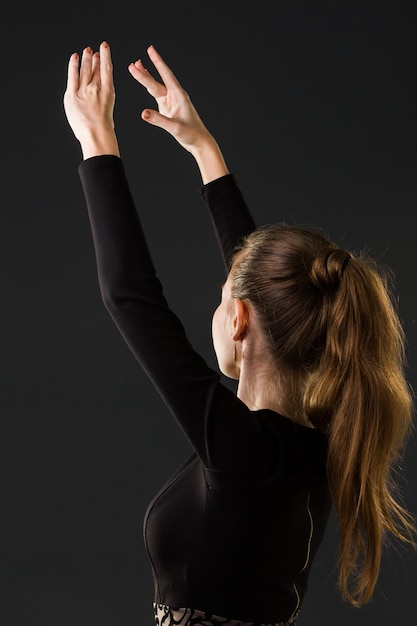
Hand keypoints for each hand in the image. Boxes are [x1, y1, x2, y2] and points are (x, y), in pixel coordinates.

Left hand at [64, 41, 118, 158]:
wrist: (96, 135)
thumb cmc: (103, 129)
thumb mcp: (109, 111)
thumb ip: (102, 100)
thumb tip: (98, 95)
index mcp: (108, 92)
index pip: (107, 69)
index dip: (105, 56)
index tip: (104, 47)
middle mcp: (96, 88)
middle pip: (95, 69)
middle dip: (95, 59)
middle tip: (94, 52)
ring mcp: (83, 90)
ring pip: (85, 70)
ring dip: (86, 59)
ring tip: (86, 52)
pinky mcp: (72, 95)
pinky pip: (72, 76)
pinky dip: (73, 65)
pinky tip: (75, 58)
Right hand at [128, 46, 213, 153]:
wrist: (199, 142)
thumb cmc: (191, 134)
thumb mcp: (175, 127)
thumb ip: (159, 120)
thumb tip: (143, 113)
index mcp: (179, 96)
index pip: (166, 75)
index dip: (157, 62)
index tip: (150, 49)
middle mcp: (175, 96)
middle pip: (157, 81)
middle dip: (145, 72)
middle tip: (133, 63)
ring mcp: (171, 102)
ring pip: (156, 87)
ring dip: (146, 77)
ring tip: (135, 66)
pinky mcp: (168, 109)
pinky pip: (156, 95)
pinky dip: (149, 87)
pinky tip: (144, 80)